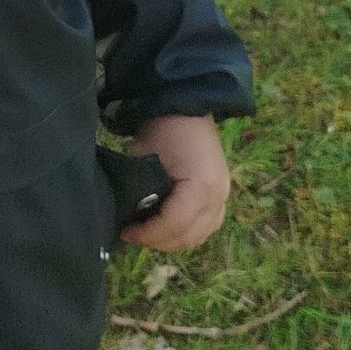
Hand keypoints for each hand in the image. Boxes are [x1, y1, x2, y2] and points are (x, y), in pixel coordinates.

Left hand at [117, 113, 229, 250]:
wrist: (185, 108)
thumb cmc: (163, 130)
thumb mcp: (147, 161)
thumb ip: (142, 193)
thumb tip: (130, 218)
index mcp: (201, 186)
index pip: (174, 225)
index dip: (148, 233)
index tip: (127, 231)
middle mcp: (218, 196)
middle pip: (189, 236)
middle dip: (158, 240)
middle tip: (133, 235)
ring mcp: (223, 197)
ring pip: (199, 236)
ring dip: (172, 239)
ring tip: (148, 233)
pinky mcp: (221, 196)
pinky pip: (207, 226)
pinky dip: (186, 232)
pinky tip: (166, 228)